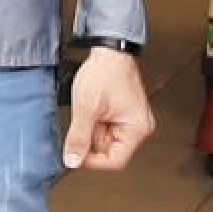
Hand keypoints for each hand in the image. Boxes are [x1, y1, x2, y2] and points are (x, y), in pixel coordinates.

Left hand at [63, 47, 156, 172]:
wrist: (109, 50)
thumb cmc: (106, 72)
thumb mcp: (86, 108)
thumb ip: (78, 138)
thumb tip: (72, 159)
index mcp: (137, 128)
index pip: (115, 161)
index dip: (93, 160)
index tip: (77, 152)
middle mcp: (139, 127)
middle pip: (110, 151)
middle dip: (92, 137)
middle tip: (86, 119)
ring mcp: (132, 120)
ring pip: (106, 140)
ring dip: (93, 128)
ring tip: (92, 109)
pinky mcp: (125, 115)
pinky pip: (107, 128)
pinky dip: (96, 121)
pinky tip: (95, 107)